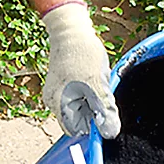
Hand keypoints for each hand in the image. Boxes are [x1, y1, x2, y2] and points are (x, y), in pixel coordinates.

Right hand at [40, 3, 120, 139]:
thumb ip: (104, 112)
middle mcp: (53, 102)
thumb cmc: (82, 55)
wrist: (71, 29)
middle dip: (94, 108)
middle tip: (99, 88)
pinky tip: (91, 76)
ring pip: (81, 106)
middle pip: (79, 119)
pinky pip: (80, 95)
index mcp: (58, 106)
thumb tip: (110, 133)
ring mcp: (57, 92)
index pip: (77, 131)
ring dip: (93, 98)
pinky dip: (89, 89)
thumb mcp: (98, 86)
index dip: (93, 124)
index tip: (103, 109)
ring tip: (95, 80)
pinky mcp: (62, 84)